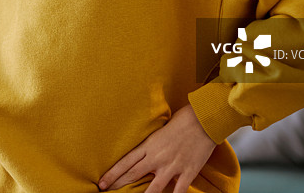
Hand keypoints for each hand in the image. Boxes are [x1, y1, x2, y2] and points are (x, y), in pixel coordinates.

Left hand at [98, 104, 216, 192]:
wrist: (202, 119)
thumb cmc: (181, 121)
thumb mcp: (159, 132)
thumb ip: (150, 146)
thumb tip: (141, 155)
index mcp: (149, 145)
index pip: (125, 162)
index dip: (112, 174)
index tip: (101, 183)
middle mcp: (157, 157)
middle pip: (133, 175)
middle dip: (118, 185)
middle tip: (106, 192)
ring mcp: (172, 166)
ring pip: (154, 188)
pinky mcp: (188, 172)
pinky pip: (179, 191)